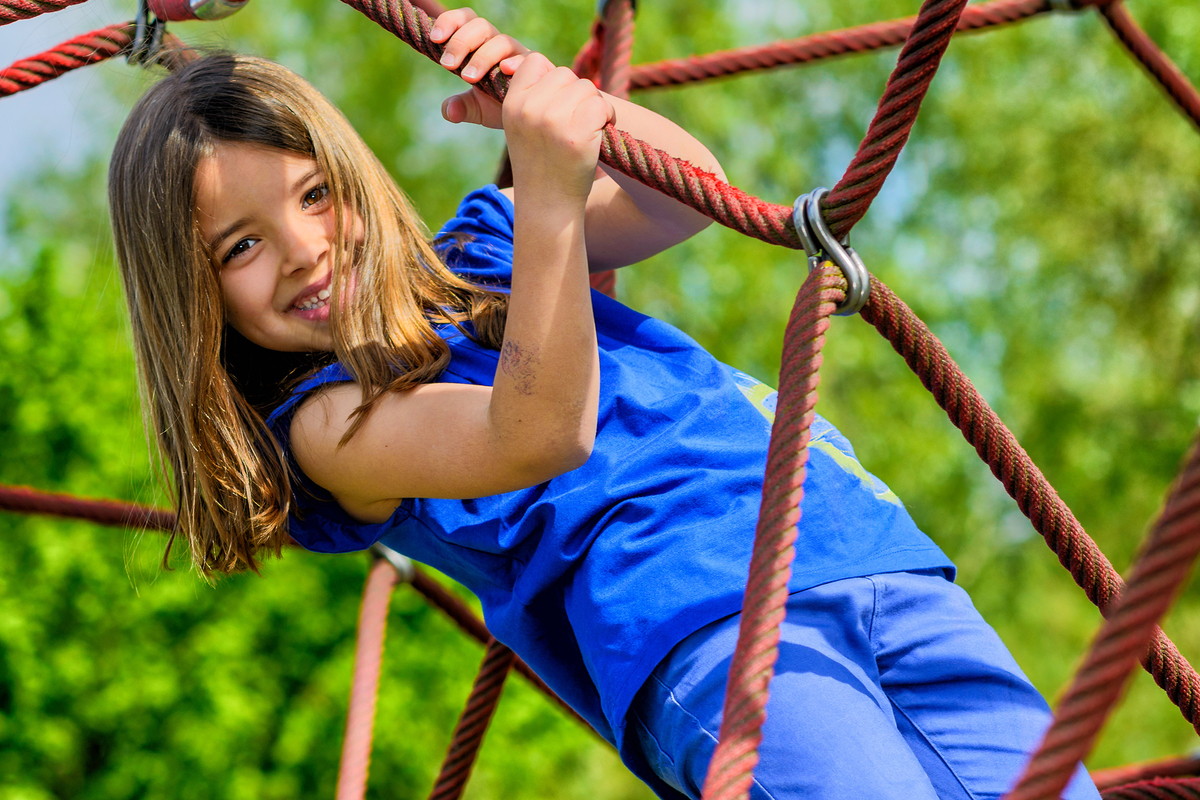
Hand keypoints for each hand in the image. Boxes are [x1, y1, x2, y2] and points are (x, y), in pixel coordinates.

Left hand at [431, 8, 528, 128]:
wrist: (529, 119)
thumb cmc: (500, 106)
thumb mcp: (477, 109)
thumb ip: (461, 107)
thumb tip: (449, 111)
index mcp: (481, 45)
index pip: (465, 21)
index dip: (449, 22)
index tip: (435, 39)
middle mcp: (500, 45)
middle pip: (481, 26)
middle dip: (461, 42)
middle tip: (447, 64)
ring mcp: (520, 55)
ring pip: (502, 41)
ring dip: (482, 56)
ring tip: (468, 77)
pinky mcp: (538, 69)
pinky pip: (529, 59)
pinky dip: (516, 62)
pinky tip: (505, 71)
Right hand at [502, 53, 615, 200]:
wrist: (548, 205)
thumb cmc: (540, 165)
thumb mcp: (523, 127)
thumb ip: (533, 97)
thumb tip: (551, 67)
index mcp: (512, 104)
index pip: (536, 62)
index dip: (553, 79)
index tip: (557, 105)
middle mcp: (529, 109)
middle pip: (566, 75)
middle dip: (576, 95)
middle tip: (575, 122)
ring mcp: (553, 120)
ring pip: (587, 88)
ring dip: (594, 106)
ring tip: (586, 130)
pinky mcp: (577, 132)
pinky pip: (601, 105)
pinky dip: (607, 117)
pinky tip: (598, 135)